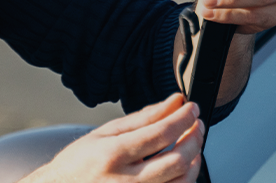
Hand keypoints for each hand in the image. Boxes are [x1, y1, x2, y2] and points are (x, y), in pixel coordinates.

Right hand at [20, 94, 202, 182]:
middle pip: (177, 160)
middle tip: (197, 125)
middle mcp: (123, 182)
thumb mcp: (105, 133)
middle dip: (196, 138)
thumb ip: (144, 117)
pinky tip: (181, 167)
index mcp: (113, 155)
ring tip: (192, 145)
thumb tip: (176, 101)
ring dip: (194, 160)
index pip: (162, 133)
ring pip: (181, 182)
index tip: (192, 108)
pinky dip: (184, 179)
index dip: (185, 117)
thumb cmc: (78, 165)